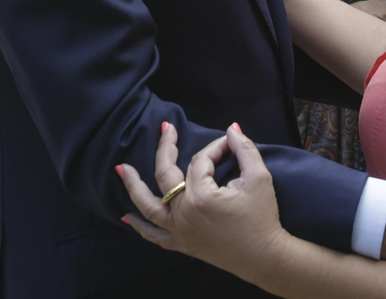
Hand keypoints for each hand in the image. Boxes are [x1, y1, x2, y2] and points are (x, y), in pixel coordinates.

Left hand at [118, 121, 288, 281]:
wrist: (264, 257)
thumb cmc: (263, 217)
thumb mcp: (259, 178)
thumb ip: (244, 149)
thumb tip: (232, 129)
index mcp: (202, 196)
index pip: (201, 161)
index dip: (216, 148)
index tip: (230, 143)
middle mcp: (184, 213)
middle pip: (167, 174)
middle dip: (166, 148)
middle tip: (166, 129)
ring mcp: (180, 230)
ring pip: (149, 205)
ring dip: (133, 186)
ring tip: (121, 169)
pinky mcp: (182, 244)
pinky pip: (154, 235)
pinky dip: (139, 226)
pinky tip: (126, 217)